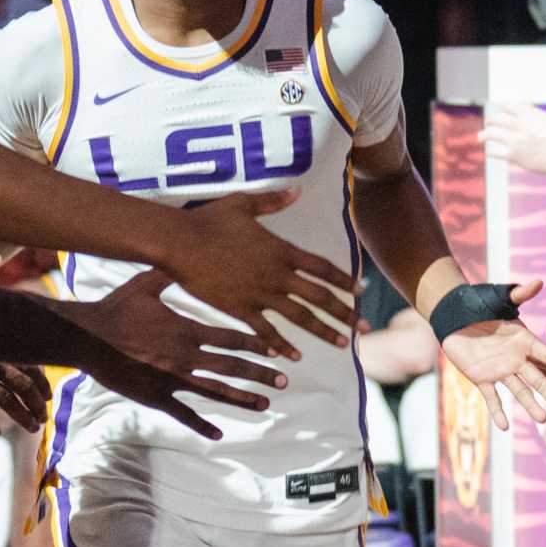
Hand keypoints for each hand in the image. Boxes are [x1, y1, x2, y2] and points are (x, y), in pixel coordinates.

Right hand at [68, 268, 286, 440]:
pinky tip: (219, 433)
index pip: (230, 337)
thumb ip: (168, 273)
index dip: (255, 343)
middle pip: (232, 367)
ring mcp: (173, 379)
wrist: (89, 337)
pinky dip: (202, 425)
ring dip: (242, 399)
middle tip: (283, 382)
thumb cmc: (115, 309)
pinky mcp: (157, 396)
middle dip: (260, 374)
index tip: (275, 350)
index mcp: (187, 330)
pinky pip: (183, 413)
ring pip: (215, 391)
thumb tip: (182, 251)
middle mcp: (186, 357)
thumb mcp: (144, 285)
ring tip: (265, 405)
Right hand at [159, 189, 356, 355]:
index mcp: (281, 251)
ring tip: (341, 344)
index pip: (322, 268)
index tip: (362, 290)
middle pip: (319, 297)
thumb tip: (297, 189)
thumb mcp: (243, 204)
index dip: (344, 280)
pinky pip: (265, 331)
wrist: (180, 243)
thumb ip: (273, 200)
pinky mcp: (239, 309)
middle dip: (345, 313)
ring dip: (322, 332)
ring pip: (298, 318)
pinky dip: (280, 344)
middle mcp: (276, 276)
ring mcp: (259, 295)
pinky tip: (293, 356)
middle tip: (365, 327)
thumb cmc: (210, 219)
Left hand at [439, 280, 545, 427]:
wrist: (457, 315)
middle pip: (540, 381)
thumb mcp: (502, 298)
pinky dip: (497, 411)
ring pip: (519, 391)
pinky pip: (491, 397)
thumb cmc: (480, 303)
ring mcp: (500, 371)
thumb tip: (540, 281)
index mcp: (525, 342)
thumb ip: (520, 293)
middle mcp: (517, 359)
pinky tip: (504, 427)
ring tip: (544, 420)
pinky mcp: (481, 378)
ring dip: (530, 406)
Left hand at [478, 103, 545, 175]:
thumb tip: (526, 106)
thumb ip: (536, 112)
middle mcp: (518, 124)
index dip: (501, 108)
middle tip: (488, 124)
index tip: (499, 111)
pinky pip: (494, 151)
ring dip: (484, 135)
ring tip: (480, 137)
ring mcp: (514, 139)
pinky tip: (489, 151)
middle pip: (496, 119)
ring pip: (491, 134)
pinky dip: (490, 150)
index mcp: (528, 114)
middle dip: (491, 121)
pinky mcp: (513, 154)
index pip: (507, 106)